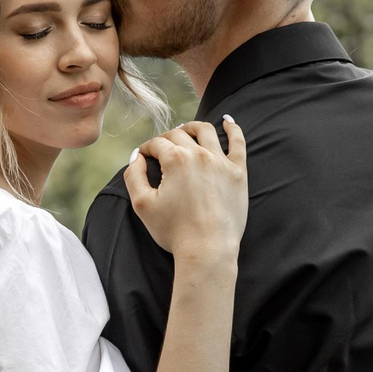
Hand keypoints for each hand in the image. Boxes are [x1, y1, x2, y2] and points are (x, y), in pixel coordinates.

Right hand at [123, 118, 247, 266]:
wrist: (208, 250)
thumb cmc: (174, 231)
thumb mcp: (142, 205)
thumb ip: (134, 176)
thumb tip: (136, 156)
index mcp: (175, 159)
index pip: (157, 144)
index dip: (147, 149)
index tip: (144, 158)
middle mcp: (199, 154)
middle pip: (179, 135)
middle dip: (166, 139)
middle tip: (162, 149)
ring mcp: (221, 162)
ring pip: (206, 131)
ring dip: (192, 128)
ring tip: (186, 131)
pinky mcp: (238, 172)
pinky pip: (238, 142)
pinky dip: (233, 128)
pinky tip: (227, 121)